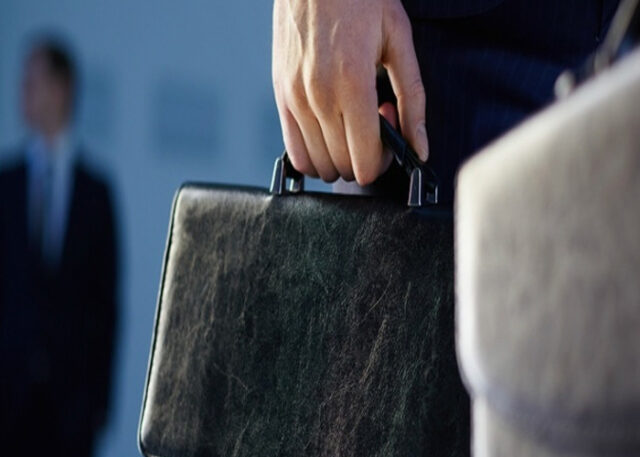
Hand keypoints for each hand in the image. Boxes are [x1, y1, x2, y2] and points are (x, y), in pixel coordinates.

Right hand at [272, 0, 427, 184]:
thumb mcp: (398, 42)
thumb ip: (413, 100)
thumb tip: (420, 147)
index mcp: (353, 84)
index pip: (364, 161)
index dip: (382, 161)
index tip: (388, 138)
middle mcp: (319, 97)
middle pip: (344, 166)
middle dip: (364, 155)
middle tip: (373, 123)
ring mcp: (295, 98)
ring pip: (319, 163)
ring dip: (340, 157)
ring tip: (350, 123)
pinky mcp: (280, 95)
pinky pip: (293, 150)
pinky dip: (314, 156)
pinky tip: (328, 133)